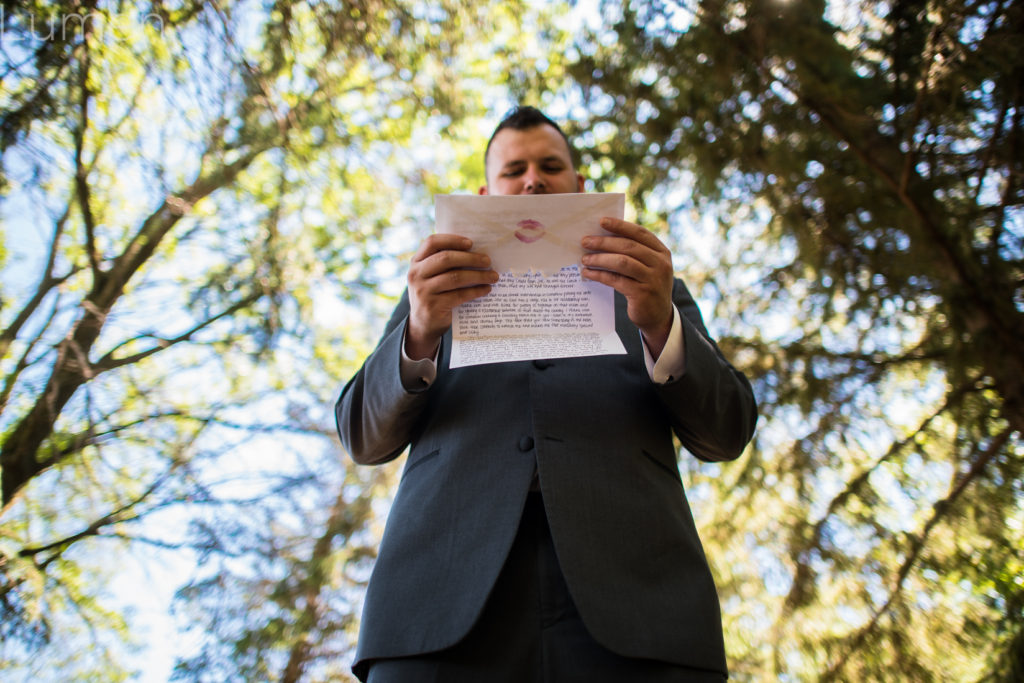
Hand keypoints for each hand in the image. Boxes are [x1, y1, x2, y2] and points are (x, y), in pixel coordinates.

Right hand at [406, 234, 498, 359]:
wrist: (423, 325)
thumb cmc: (434, 294)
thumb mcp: (431, 276)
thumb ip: (444, 264)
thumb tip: (477, 252)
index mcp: (416, 262)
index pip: (432, 243)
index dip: (452, 240)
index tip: (471, 243)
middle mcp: (416, 275)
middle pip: (446, 259)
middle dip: (471, 258)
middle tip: (488, 261)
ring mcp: (423, 291)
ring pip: (455, 277)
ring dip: (478, 275)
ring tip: (493, 276)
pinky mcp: (433, 307)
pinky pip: (459, 295)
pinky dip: (476, 291)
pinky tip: (486, 289)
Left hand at [580, 217, 674, 357]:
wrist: (658, 317)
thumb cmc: (646, 287)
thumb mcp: (647, 267)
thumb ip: (634, 253)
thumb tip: (602, 238)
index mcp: (662, 252)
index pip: (640, 233)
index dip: (620, 226)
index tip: (601, 221)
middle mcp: (660, 264)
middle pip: (628, 246)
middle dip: (604, 242)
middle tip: (585, 241)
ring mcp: (653, 279)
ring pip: (622, 262)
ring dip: (600, 258)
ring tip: (584, 258)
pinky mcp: (642, 294)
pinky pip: (616, 280)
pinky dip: (600, 275)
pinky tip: (588, 273)